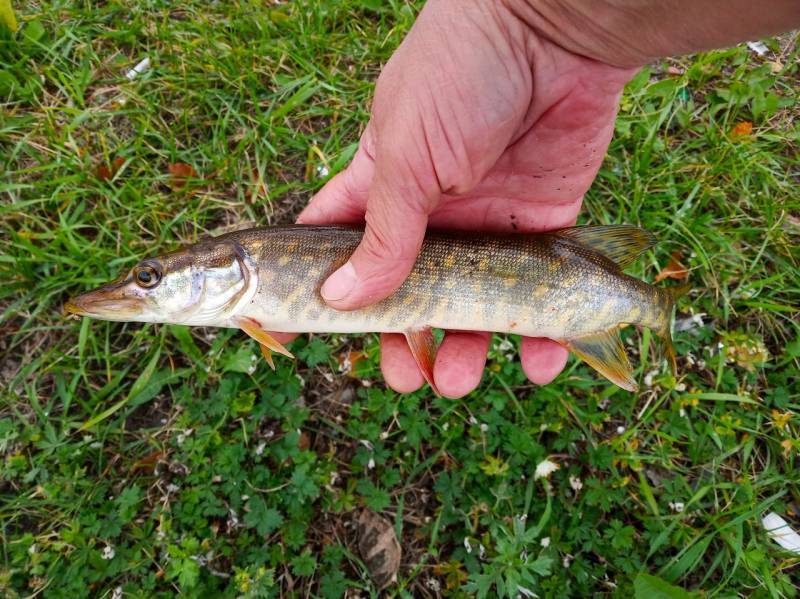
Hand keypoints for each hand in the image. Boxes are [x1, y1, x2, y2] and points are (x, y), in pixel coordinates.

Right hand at [296, 0, 635, 396]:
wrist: (555, 31)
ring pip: (471, 305)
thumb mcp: (407, 155)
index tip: (300, 335)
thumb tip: (340, 298)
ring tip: (457, 380)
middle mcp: (432, 215)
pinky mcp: (544, 227)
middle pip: (407, 295)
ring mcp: (488, 225)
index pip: (337, 249)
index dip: (319, 293)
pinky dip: (542, 332)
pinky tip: (540, 360)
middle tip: (404, 376)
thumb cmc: (461, 75)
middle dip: (400, 341)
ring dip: (465, 350)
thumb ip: (381, 232)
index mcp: (382, 188)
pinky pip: (542, 292)